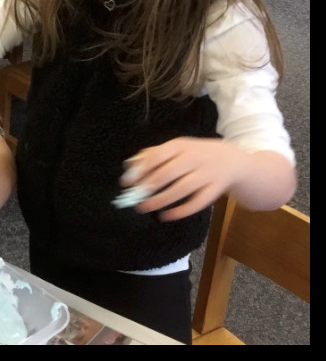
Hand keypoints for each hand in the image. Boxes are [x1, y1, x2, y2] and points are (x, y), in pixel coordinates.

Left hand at [119, 137, 240, 221]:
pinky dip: (180, 211)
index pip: (158, 156)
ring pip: (182, 189)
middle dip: (149, 186)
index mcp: (181, 145)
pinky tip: (165, 216)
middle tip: (134, 197)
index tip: (127, 182)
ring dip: (161, 200)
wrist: (234, 161)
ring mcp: (207, 174)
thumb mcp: (177, 149)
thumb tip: (129, 166)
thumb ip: (153, 155)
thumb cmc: (197, 154)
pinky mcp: (215, 190)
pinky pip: (197, 202)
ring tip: (144, 207)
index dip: (141, 170)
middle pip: (169, 173)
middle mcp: (195, 158)